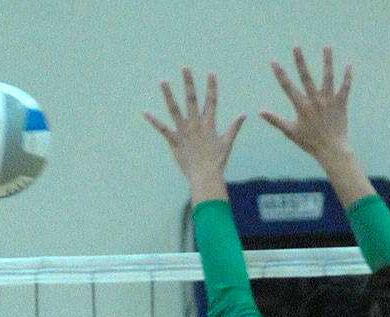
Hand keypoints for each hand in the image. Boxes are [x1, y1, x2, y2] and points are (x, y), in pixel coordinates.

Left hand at [145, 68, 244, 204]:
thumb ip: (234, 127)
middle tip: (185, 68)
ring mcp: (184, 132)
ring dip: (169, 94)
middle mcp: (195, 124)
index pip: (212, 102)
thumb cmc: (218, 161)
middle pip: (191, 100)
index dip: (212, 87)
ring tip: (163, 81)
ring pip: (174, 109)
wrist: (205, 176)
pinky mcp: (174, 140)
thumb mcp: (228, 143)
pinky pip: (162, 129)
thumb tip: (244, 115)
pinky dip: (153, 121)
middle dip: (189, 83)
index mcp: (209, 124)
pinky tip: (145, 112)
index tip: (211, 73)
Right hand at [261, 46, 352, 165]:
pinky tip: (349, 64)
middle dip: (300, 61)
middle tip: (296, 45)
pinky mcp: (341, 104)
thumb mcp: (290, 131)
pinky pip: (345, 88)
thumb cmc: (310, 142)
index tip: (274, 60)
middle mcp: (315, 101)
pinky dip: (347, 76)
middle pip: (306, 77)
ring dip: (327, 61)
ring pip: (328, 78)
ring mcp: (329, 102)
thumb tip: (259, 111)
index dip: (280, 73)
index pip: (288, 87)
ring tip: (326, 46)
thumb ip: (275, 120)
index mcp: (302, 107)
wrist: (332, 150)